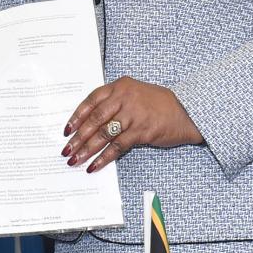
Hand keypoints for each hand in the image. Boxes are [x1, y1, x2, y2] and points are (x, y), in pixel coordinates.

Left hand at [60, 77, 202, 172]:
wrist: (186, 111)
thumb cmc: (158, 104)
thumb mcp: (134, 95)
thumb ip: (114, 103)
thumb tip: (89, 125)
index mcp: (119, 86)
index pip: (91, 101)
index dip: (77, 116)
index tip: (66, 130)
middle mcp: (124, 97)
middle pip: (94, 119)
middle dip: (78, 137)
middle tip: (66, 150)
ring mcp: (133, 114)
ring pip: (103, 133)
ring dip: (87, 149)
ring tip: (76, 160)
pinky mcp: (142, 130)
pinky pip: (117, 146)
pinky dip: (104, 158)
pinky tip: (95, 166)